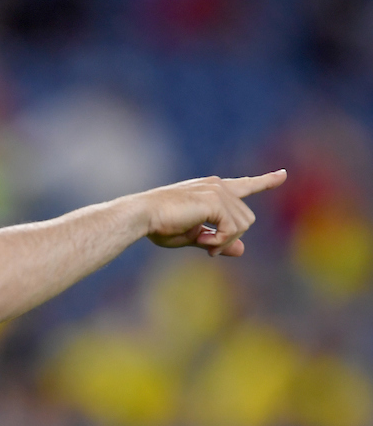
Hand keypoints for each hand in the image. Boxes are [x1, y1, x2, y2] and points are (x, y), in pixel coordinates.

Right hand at [143, 170, 286, 256]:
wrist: (142, 216)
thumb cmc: (160, 224)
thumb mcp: (193, 236)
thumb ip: (218, 240)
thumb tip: (241, 250)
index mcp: (212, 189)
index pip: (245, 185)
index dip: (265, 181)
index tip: (283, 175)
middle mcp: (218, 186)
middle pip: (247, 219)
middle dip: (230, 238)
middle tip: (208, 249)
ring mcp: (218, 191)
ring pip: (244, 225)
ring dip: (225, 241)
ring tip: (203, 244)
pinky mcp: (216, 201)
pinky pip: (233, 228)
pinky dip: (221, 241)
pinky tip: (204, 243)